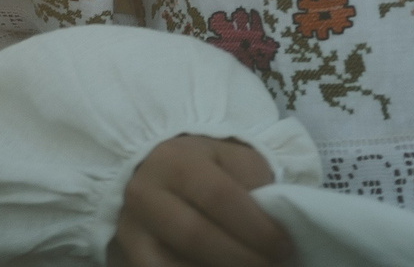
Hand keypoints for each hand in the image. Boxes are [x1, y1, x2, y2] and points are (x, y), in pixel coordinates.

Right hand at [112, 133, 291, 266]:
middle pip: (195, 236)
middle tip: (271, 265)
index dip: (256, 228)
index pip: (219, 197)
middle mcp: (145, 193)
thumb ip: (254, 181)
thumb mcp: (231, 157)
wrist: (151, 169)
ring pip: (172, 265)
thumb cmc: (202, 165)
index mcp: (175, 161)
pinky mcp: (129, 254)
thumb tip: (275, 221)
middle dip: (241, 258)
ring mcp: (132, 228)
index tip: (283, 246)